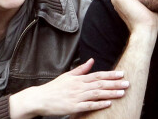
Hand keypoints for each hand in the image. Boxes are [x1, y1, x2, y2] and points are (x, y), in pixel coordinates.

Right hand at [9, 59, 128, 117]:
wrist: (41, 98)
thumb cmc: (54, 87)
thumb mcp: (67, 75)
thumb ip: (80, 69)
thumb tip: (91, 61)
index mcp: (77, 78)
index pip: (97, 75)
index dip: (110, 74)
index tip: (121, 73)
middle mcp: (78, 86)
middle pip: (99, 83)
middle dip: (114, 83)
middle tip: (127, 82)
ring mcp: (76, 96)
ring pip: (96, 93)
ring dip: (110, 93)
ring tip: (122, 92)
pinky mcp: (74, 107)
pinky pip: (89, 105)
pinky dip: (99, 104)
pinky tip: (108, 103)